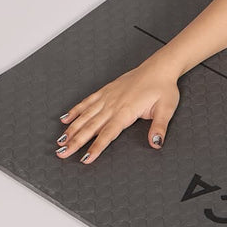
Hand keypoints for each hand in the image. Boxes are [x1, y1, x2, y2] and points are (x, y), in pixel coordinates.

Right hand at [55, 57, 180, 163]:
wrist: (159, 68)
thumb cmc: (163, 88)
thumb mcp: (166, 108)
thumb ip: (159, 127)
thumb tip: (156, 142)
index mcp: (127, 111)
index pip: (108, 133)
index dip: (96, 147)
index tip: (85, 159)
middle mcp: (113, 104)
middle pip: (91, 127)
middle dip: (75, 141)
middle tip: (62, 153)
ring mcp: (107, 97)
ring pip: (85, 115)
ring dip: (72, 128)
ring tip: (60, 141)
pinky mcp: (106, 90)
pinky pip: (87, 101)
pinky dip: (75, 110)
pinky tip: (65, 118)